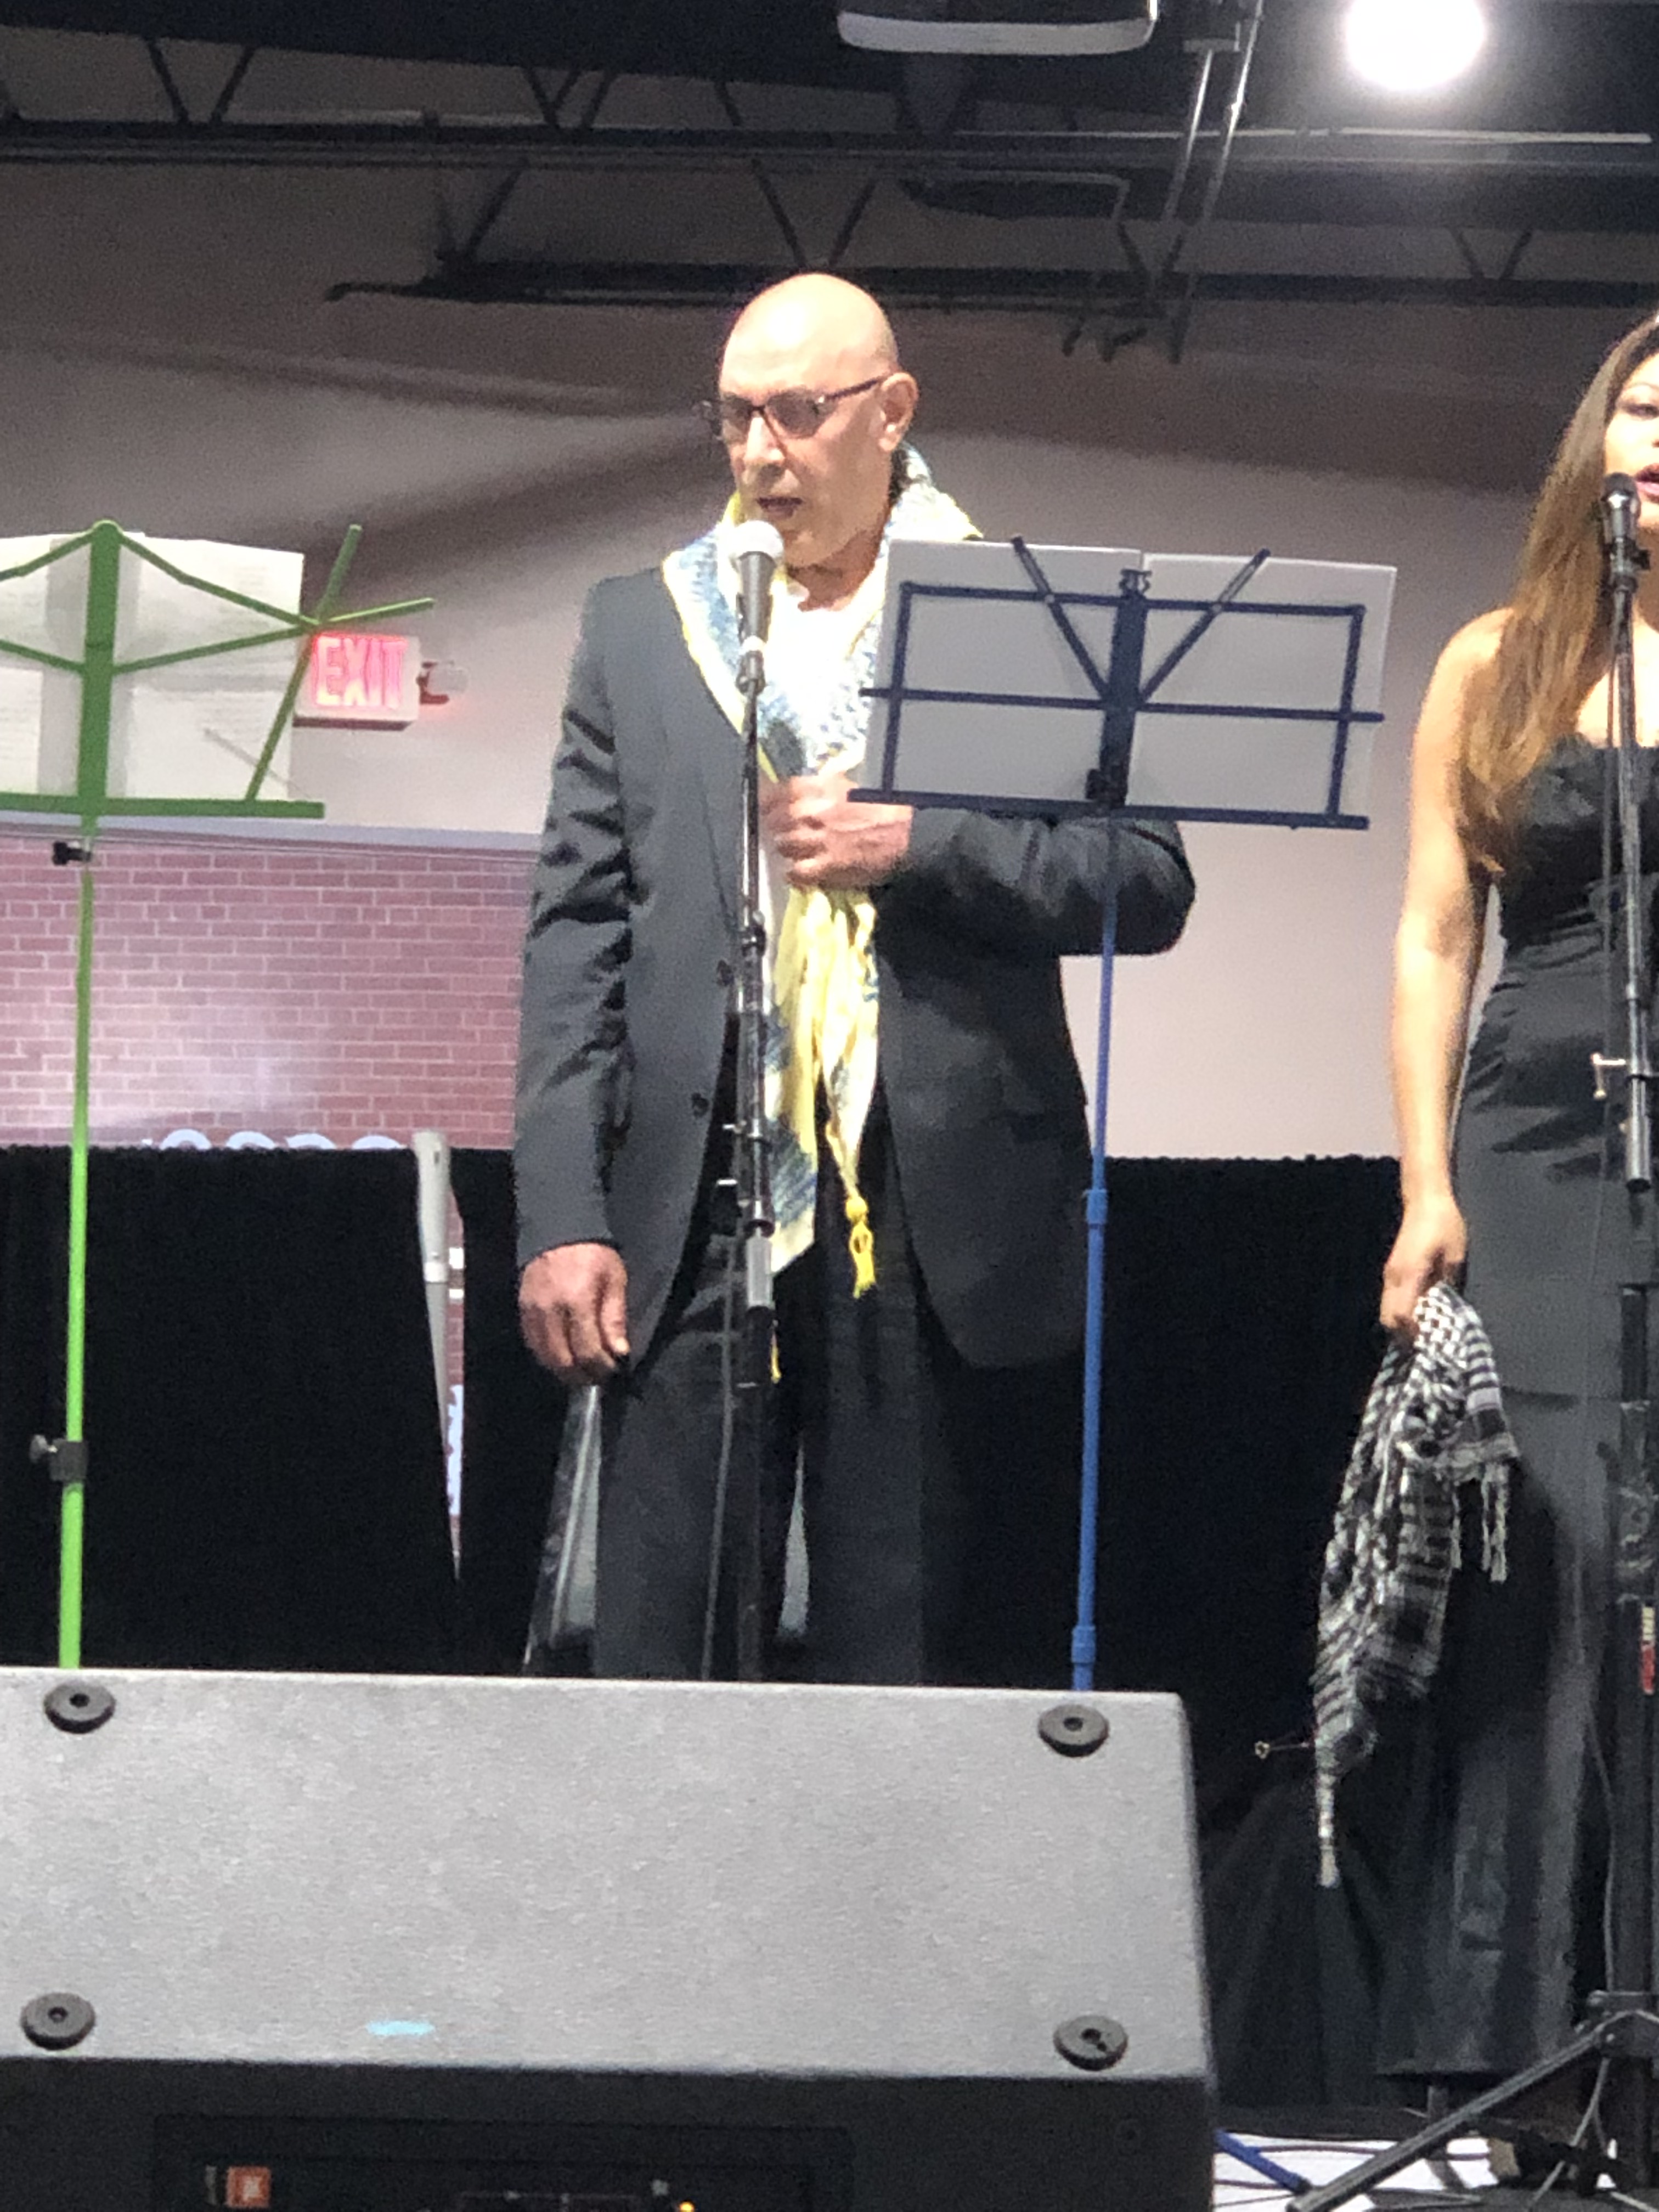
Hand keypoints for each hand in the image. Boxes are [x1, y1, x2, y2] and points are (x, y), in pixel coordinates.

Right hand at [519, 1242, 629, 1382]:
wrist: (559, 1229)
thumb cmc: (594, 1254)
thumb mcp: (614, 1280)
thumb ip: (615, 1318)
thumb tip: (619, 1353)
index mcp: (577, 1302)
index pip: (588, 1351)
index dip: (602, 1367)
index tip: (614, 1370)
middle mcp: (550, 1312)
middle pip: (563, 1361)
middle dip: (583, 1375)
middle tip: (599, 1377)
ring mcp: (532, 1313)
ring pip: (545, 1357)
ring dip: (565, 1370)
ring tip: (583, 1371)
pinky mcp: (522, 1312)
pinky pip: (533, 1345)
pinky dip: (549, 1357)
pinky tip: (564, 1357)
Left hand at [761, 770, 912, 889]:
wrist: (906, 836)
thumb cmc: (881, 809)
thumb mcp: (848, 787)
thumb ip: (819, 789)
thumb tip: (794, 792)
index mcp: (820, 788)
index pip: (778, 791)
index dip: (768, 800)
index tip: (765, 806)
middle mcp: (813, 812)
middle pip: (775, 820)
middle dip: (776, 827)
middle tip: (784, 832)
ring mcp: (817, 841)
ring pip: (782, 846)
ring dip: (786, 849)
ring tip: (796, 851)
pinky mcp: (825, 867)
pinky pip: (794, 873)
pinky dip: (794, 874)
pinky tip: (800, 872)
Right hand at [1380, 1194, 1466, 1339]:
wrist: (1425, 1200)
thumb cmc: (1444, 1225)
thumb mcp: (1454, 1257)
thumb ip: (1447, 1286)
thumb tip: (1446, 1314)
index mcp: (1409, 1275)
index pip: (1401, 1316)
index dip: (1412, 1335)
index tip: (1429, 1346)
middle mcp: (1393, 1278)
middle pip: (1388, 1320)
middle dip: (1403, 1338)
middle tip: (1427, 1348)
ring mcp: (1390, 1275)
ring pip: (1387, 1312)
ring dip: (1401, 1327)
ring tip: (1423, 1337)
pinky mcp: (1392, 1273)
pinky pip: (1391, 1302)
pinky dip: (1400, 1315)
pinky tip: (1418, 1319)